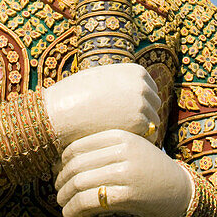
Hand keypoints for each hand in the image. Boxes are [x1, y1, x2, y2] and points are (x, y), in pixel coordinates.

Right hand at [42, 64, 160, 149]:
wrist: (62, 110)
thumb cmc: (76, 94)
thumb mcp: (101, 79)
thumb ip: (120, 84)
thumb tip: (131, 97)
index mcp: (135, 72)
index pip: (149, 90)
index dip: (139, 103)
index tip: (127, 113)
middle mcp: (142, 85)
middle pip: (154, 105)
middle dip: (142, 115)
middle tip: (126, 128)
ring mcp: (142, 103)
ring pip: (152, 121)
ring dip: (141, 130)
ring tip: (123, 137)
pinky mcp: (139, 123)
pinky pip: (149, 136)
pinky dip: (139, 141)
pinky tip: (124, 144)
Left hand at [54, 129, 193, 216]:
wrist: (179, 191)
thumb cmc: (147, 170)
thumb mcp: (129, 148)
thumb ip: (104, 149)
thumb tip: (61, 160)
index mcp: (119, 135)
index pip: (76, 146)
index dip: (61, 163)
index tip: (57, 174)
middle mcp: (122, 150)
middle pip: (76, 165)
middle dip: (61, 181)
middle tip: (57, 192)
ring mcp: (126, 172)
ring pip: (80, 182)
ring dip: (65, 197)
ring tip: (62, 205)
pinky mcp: (129, 195)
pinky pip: (90, 201)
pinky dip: (74, 209)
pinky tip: (71, 215)